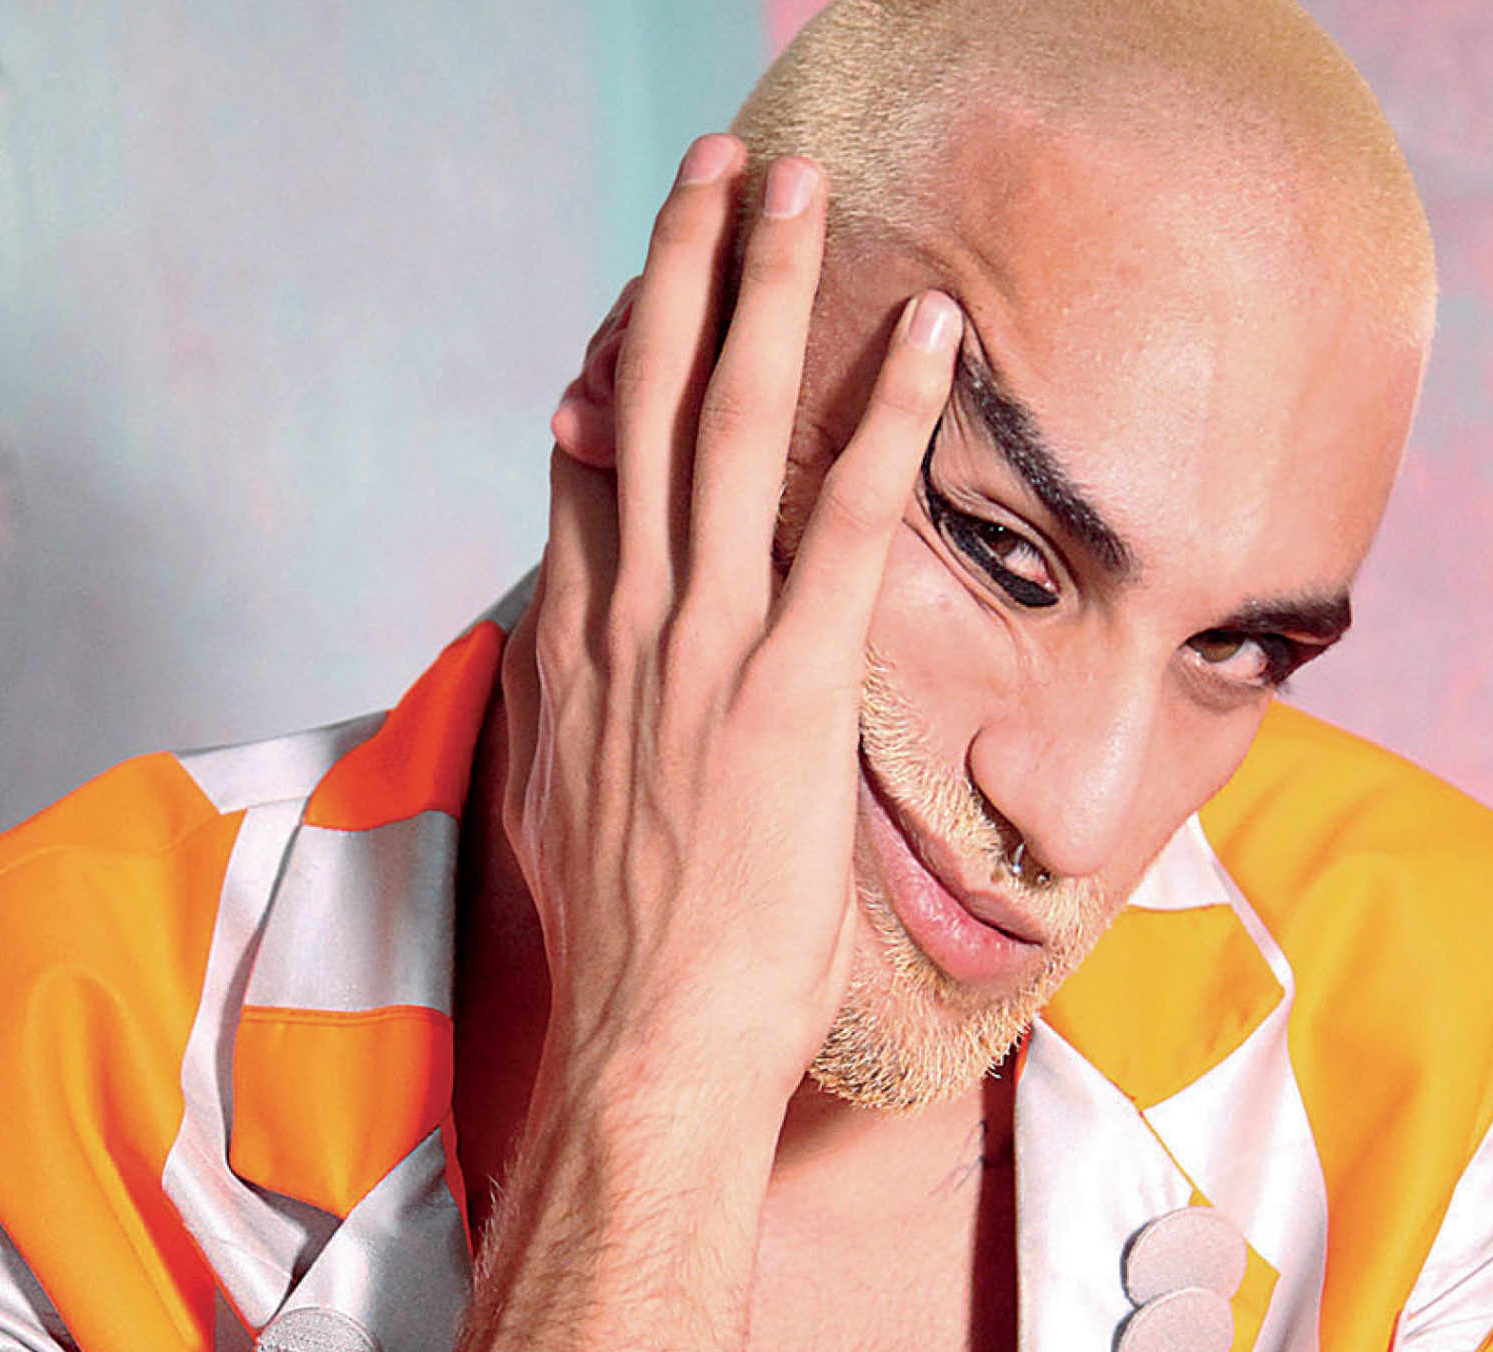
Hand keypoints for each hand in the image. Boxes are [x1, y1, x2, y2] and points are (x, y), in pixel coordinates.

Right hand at [504, 134, 962, 1113]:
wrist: (648, 1045)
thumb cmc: (631, 953)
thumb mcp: (569, 813)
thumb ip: (575, 715)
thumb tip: (586, 675)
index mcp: (576, 648)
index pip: (585, 464)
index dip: (615, 359)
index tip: (648, 283)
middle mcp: (626, 619)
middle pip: (643, 401)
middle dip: (681, 267)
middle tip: (715, 166)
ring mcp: (702, 644)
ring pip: (725, 425)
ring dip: (762, 288)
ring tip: (790, 182)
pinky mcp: (789, 686)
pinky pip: (844, 520)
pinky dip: (885, 416)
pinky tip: (923, 332)